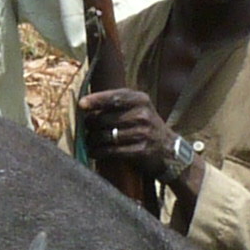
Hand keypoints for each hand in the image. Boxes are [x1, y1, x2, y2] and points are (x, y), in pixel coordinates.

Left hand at [77, 87, 196, 190]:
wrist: (168, 150)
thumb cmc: (145, 126)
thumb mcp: (138, 108)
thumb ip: (117, 103)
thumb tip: (85, 105)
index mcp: (141, 100)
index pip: (114, 97)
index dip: (96, 100)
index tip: (81, 104)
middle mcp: (143, 114)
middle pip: (106, 118)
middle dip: (91, 124)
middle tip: (85, 128)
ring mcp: (143, 133)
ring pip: (107, 136)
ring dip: (92, 140)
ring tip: (87, 141)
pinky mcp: (141, 150)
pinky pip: (112, 151)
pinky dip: (99, 152)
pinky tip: (93, 152)